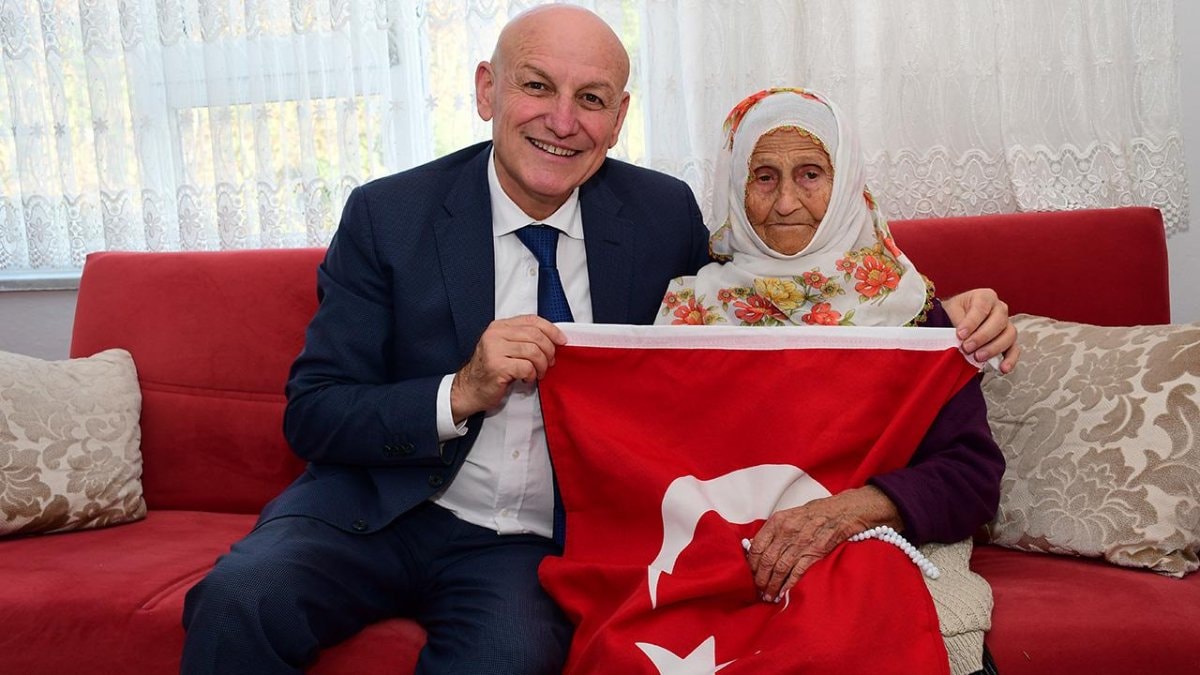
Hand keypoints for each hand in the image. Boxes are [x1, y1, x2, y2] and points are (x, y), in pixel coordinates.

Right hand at [450, 315, 565, 421]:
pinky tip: (526, 378)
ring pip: (533, 351)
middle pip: (536, 335)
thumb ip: (523, 339)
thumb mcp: (505, 348)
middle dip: (549, 351)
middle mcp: (495, 334)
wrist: (469, 389)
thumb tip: (553, 339)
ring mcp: (494, 349)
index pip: (532, 320)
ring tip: (538, 373)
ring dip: (542, 365)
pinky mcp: (497, 366)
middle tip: (549, 363)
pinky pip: (527, 367)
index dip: (551, 330)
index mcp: (499, 327)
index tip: (561, 340)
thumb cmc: (491, 371)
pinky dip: (532, 375)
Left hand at [745, 486, 901, 600]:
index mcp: (777, 522)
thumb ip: (772, 532)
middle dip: (759, 579)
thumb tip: (756, 549)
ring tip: (767, 596)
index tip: (748, 574)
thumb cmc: (812, 515)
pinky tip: (782, 593)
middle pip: (766, 561)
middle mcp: (786, 532)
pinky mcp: (814, 554)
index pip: (756, 546)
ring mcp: (800, 544)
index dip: (750, 564)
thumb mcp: (788, 516)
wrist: (839, 512)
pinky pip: (796, 572)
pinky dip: (787, 585)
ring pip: (779, 569)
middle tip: (757, 589)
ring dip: (771, 585)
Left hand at [942, 288, 1020, 372]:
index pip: (982, 308)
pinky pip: (1014, 349)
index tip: (960, 334)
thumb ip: (957, 321)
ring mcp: (1006, 324)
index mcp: (985, 297)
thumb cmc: (954, 313)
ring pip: (1009, 335)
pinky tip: (1003, 368)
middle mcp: (1000, 308)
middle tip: (967, 348)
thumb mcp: (952, 311)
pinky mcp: (1008, 340)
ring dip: (993, 348)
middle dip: (982, 337)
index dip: (972, 322)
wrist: (955, 319)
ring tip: (978, 357)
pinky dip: (1010, 359)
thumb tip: (961, 337)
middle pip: (999, 321)